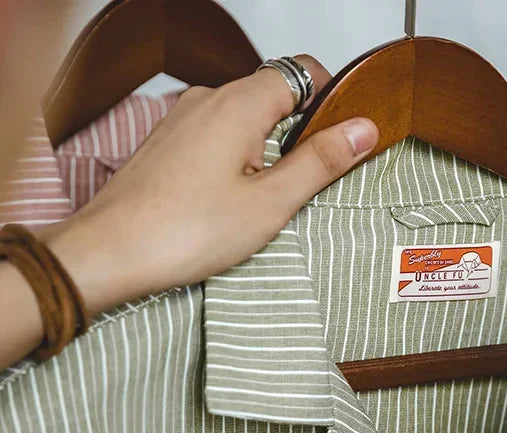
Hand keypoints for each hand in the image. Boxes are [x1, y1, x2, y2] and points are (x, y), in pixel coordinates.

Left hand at [41, 55, 378, 316]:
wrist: (111, 252)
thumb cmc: (184, 231)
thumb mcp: (271, 202)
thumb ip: (320, 162)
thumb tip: (362, 130)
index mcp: (238, 103)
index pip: (302, 73)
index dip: (331, 102)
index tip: (342, 140)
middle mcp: (207, 98)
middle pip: (274, 95)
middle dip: (300, 133)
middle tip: (305, 185)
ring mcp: (183, 118)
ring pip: (245, 118)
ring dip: (267, 150)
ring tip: (266, 201)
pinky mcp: (169, 142)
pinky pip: (218, 136)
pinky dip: (238, 159)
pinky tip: (232, 201)